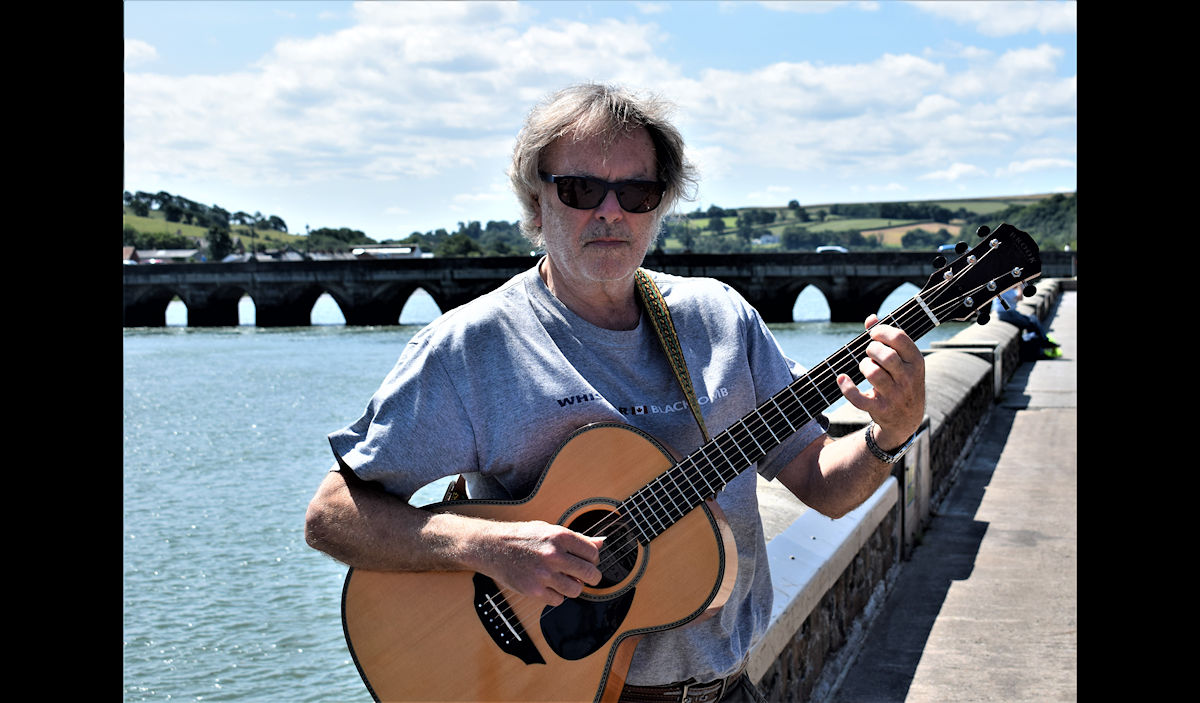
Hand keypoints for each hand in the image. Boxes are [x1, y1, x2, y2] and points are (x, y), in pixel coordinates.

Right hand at [476, 520, 604, 606]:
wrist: (493, 547)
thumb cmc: (523, 537)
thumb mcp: (550, 530)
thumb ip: (577, 538)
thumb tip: (602, 543)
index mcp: (560, 536)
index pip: (593, 553)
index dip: (593, 559)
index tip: (587, 561)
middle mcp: (554, 555)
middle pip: (590, 574)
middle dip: (591, 577)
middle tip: (584, 576)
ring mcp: (544, 574)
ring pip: (576, 590)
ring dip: (574, 587)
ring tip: (564, 580)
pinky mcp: (534, 591)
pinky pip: (558, 600)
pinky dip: (557, 595)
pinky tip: (549, 586)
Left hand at [836, 314, 924, 449]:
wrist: (906, 420)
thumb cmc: (902, 382)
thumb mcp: (903, 362)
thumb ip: (888, 339)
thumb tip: (870, 318)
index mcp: (916, 362)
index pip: (900, 338)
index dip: (882, 331)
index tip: (873, 333)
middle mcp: (908, 379)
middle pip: (886, 356)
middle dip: (871, 349)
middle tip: (870, 352)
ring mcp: (895, 396)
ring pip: (873, 373)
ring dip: (863, 366)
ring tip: (866, 367)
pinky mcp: (880, 409)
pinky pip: (859, 398)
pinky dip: (847, 388)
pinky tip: (842, 379)